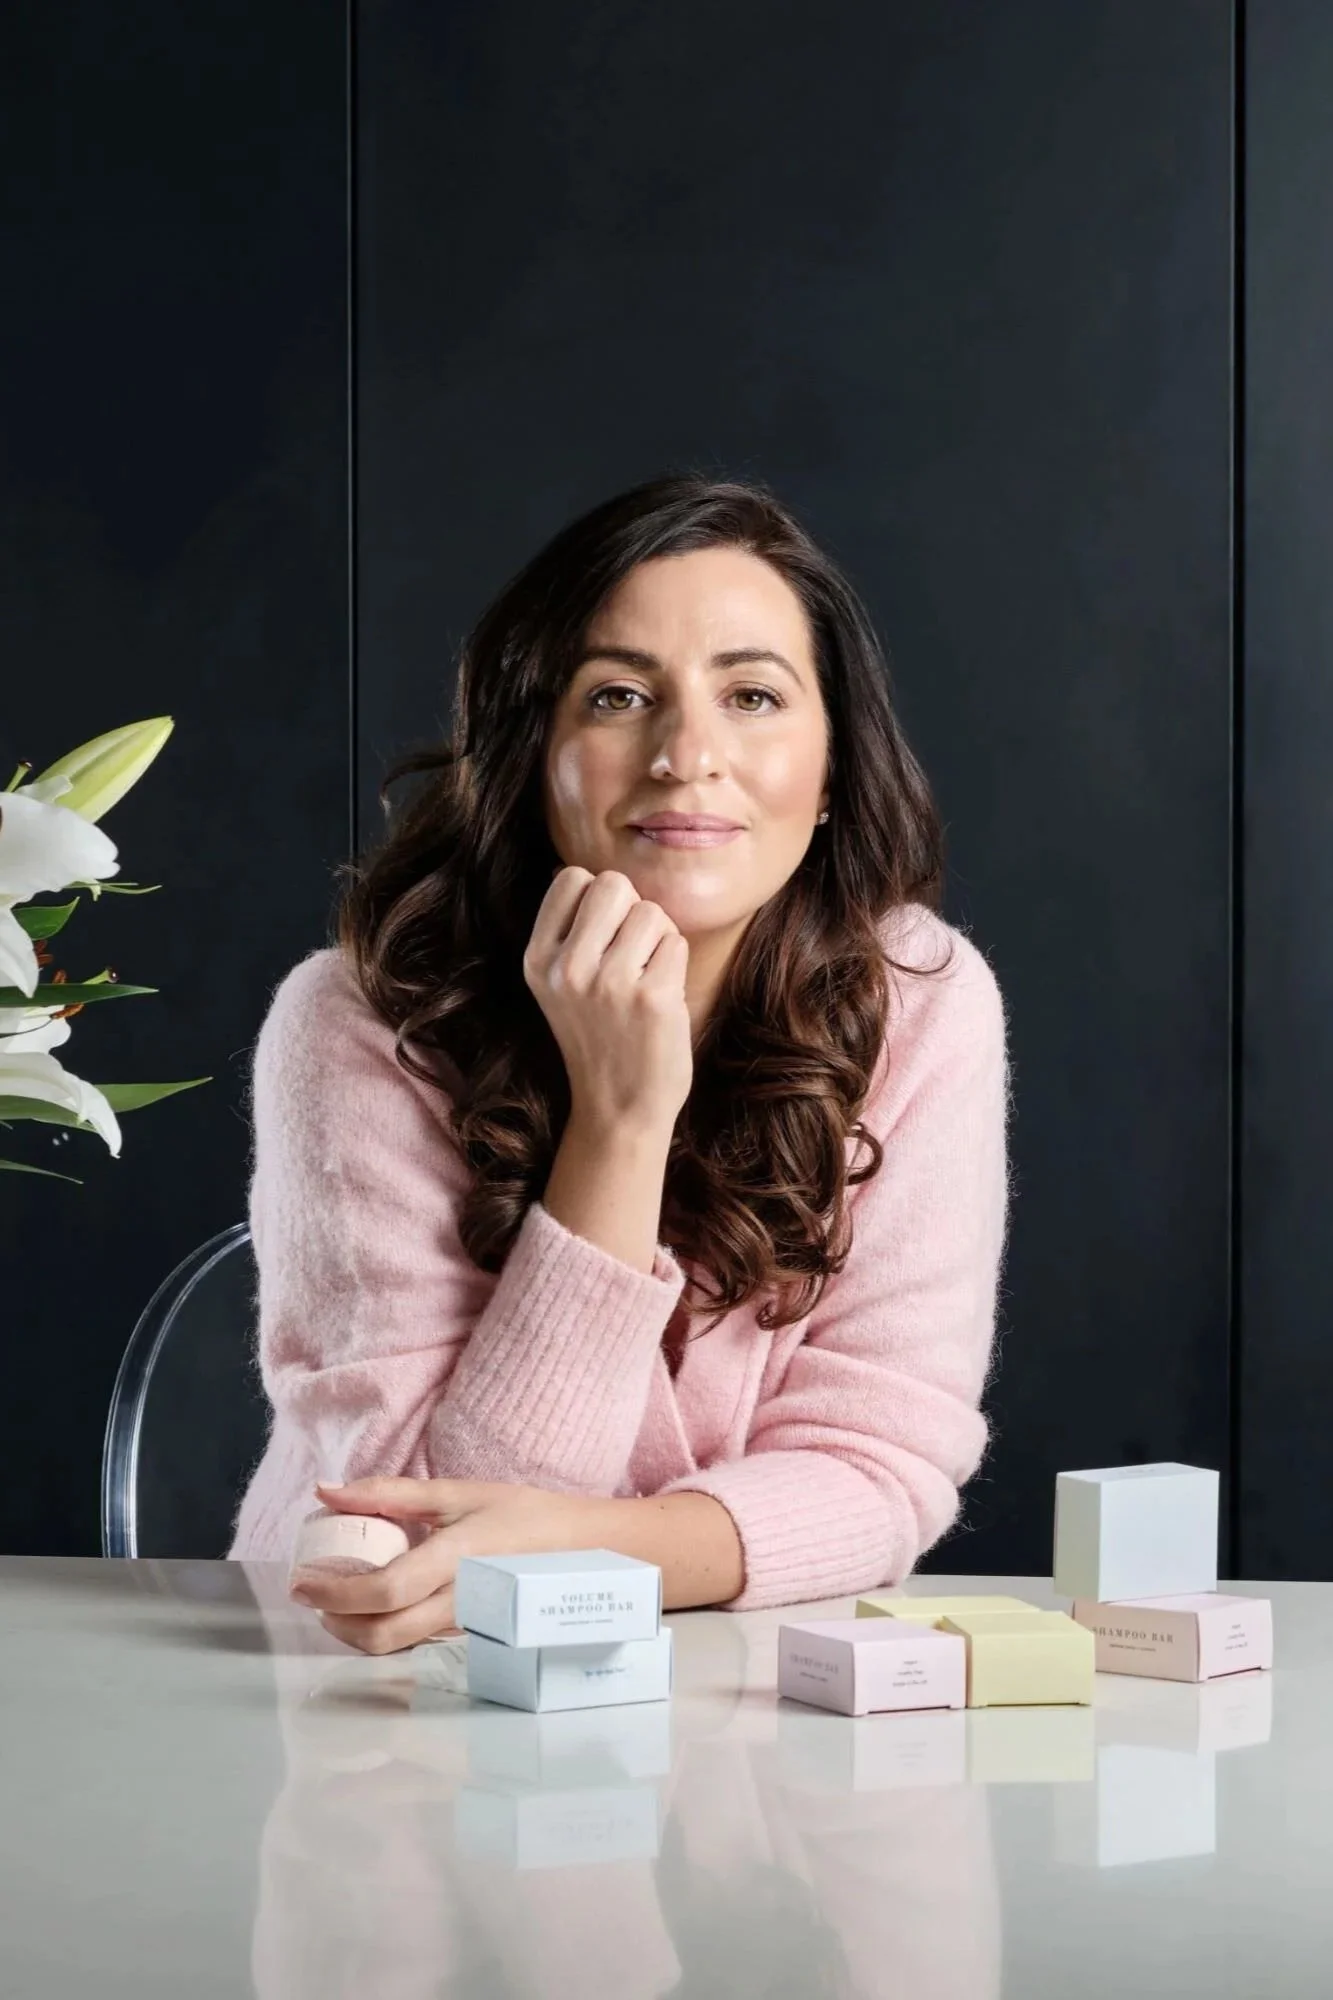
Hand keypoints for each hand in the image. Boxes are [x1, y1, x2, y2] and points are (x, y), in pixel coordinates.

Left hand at [288, 1476, 599, 1654]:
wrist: (582, 1550)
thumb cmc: (522, 1515)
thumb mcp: (459, 1493)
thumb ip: (390, 1493)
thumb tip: (326, 1490)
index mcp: (457, 1560)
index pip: (385, 1590)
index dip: (334, 1592)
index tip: (302, 1580)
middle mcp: (460, 1603)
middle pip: (382, 1635)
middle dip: (334, 1621)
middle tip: (312, 1593)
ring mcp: (464, 1627)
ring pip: (394, 1646)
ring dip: (353, 1629)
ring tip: (337, 1597)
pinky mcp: (467, 1638)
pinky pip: (413, 1643)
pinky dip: (382, 1629)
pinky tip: (375, 1603)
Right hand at [524, 867, 692, 1129]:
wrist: (618, 1108)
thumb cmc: (600, 1038)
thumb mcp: (560, 984)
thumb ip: (572, 932)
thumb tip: (599, 877)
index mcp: (537, 959)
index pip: (572, 878)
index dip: (598, 899)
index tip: (602, 937)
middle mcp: (566, 967)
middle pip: (613, 883)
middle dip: (632, 911)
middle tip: (630, 956)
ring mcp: (609, 982)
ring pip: (652, 912)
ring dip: (658, 940)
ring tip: (645, 980)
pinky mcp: (651, 997)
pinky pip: (676, 943)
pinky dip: (675, 965)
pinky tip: (660, 999)